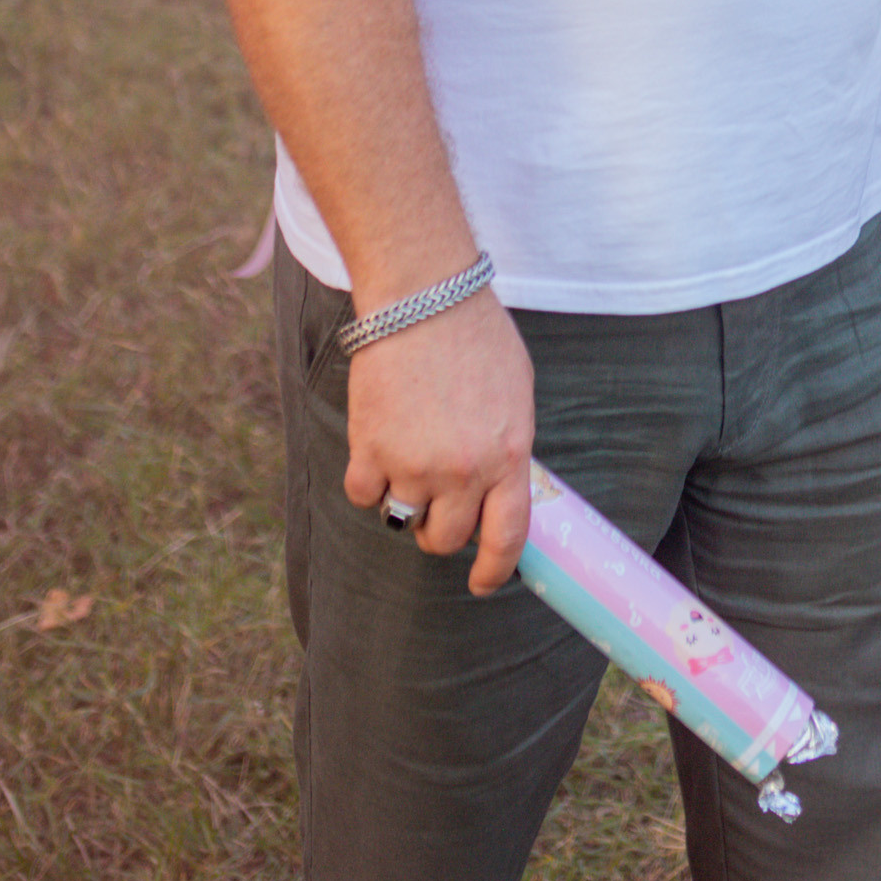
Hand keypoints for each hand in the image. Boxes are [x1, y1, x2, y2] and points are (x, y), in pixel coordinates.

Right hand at [343, 292, 535, 593]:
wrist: (425, 296)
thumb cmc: (476, 336)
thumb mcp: (516, 394)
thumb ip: (508, 448)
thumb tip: (500, 490)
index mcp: (508, 455)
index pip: (507, 537)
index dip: (493, 571)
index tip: (482, 583)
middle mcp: (464, 470)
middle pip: (446, 538)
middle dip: (439, 528)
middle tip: (435, 500)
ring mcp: (415, 463)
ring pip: (403, 519)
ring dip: (404, 502)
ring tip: (406, 461)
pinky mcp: (370, 449)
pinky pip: (363, 495)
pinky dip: (367, 480)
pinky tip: (377, 446)